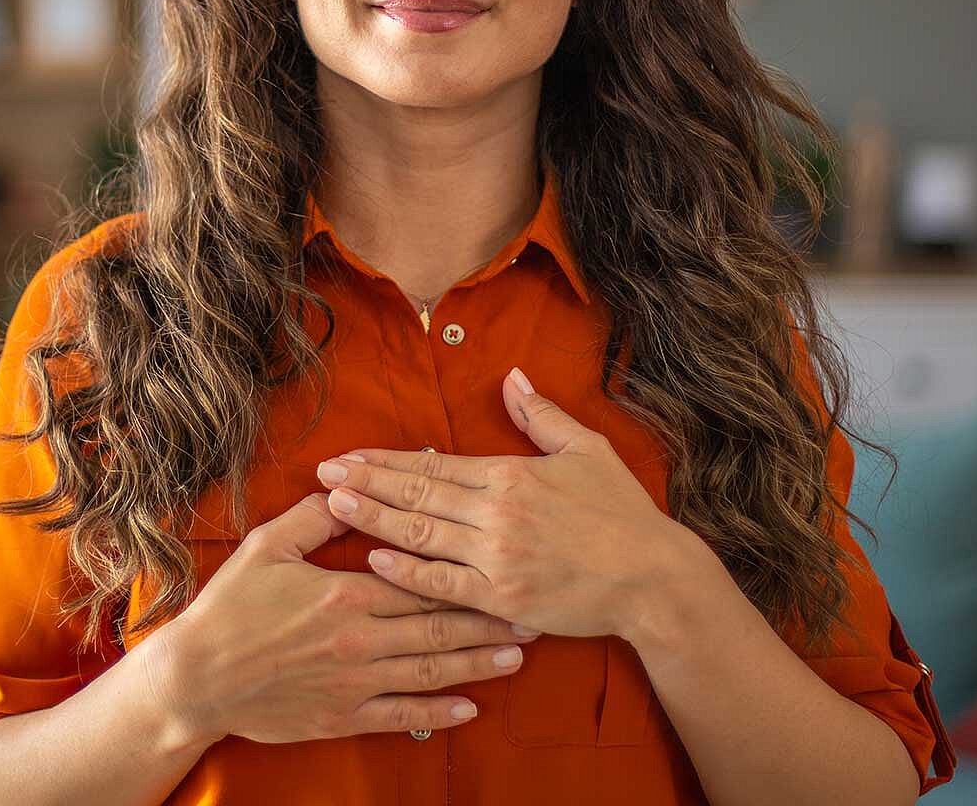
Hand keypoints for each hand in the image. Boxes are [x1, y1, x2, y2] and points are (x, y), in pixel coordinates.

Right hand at [150, 491, 543, 746]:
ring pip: (432, 670)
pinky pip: (404, 715)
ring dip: (478, 663)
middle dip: (489, 621)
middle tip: (532, 614)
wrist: (197, 678)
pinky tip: (469, 708)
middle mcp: (361, 639)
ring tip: (517, 657)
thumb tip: (350, 486)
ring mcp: (356, 681)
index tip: (502, 566)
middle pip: (439, 626)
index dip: (466, 574)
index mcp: (346, 593)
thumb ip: (315, 519)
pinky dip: (439, 712)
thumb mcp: (267, 548)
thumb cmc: (229, 608)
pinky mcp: (345, 716)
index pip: (421, 579)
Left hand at [314, 366, 702, 642]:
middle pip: (416, 495)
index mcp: (511, 475)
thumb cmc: (623, 514)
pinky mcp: (502, 598)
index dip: (385, 460)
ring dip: (372, 519)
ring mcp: (497, 558)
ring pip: (420, 535)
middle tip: (321, 473)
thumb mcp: (587, 451)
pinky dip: (406, 572)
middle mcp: (497, 514)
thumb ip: (542, 415)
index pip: (433, 464)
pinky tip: (373, 560)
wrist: (655, 579)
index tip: (348, 454)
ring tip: (334, 503)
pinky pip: (442, 584)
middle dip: (365, 482)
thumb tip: (511, 377)